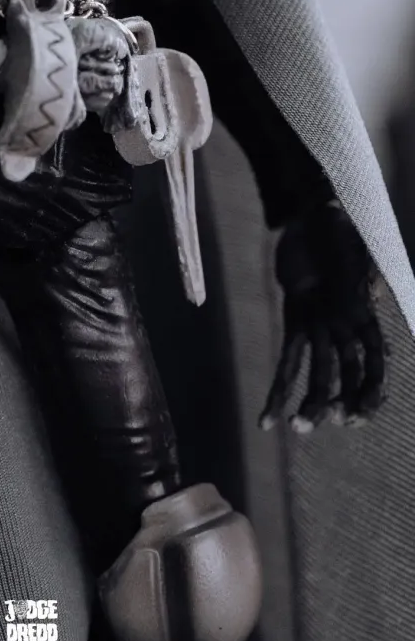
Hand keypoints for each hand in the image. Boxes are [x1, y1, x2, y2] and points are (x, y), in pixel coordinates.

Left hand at [260, 201, 385, 431]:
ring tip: (295, 429)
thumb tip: (375, 305)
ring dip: (307, 404)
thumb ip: (370, 278)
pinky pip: (287, 360)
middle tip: (318, 423)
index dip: (369, 392)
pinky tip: (267, 419)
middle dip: (333, 403)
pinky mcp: (294, 321)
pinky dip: (278, 391)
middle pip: (343, 375)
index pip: (375, 365)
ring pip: (316, 375)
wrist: (313, 211)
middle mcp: (345, 327)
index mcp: (368, 316)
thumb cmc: (345, 227)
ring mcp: (320, 327)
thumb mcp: (364, 249)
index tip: (358, 416)